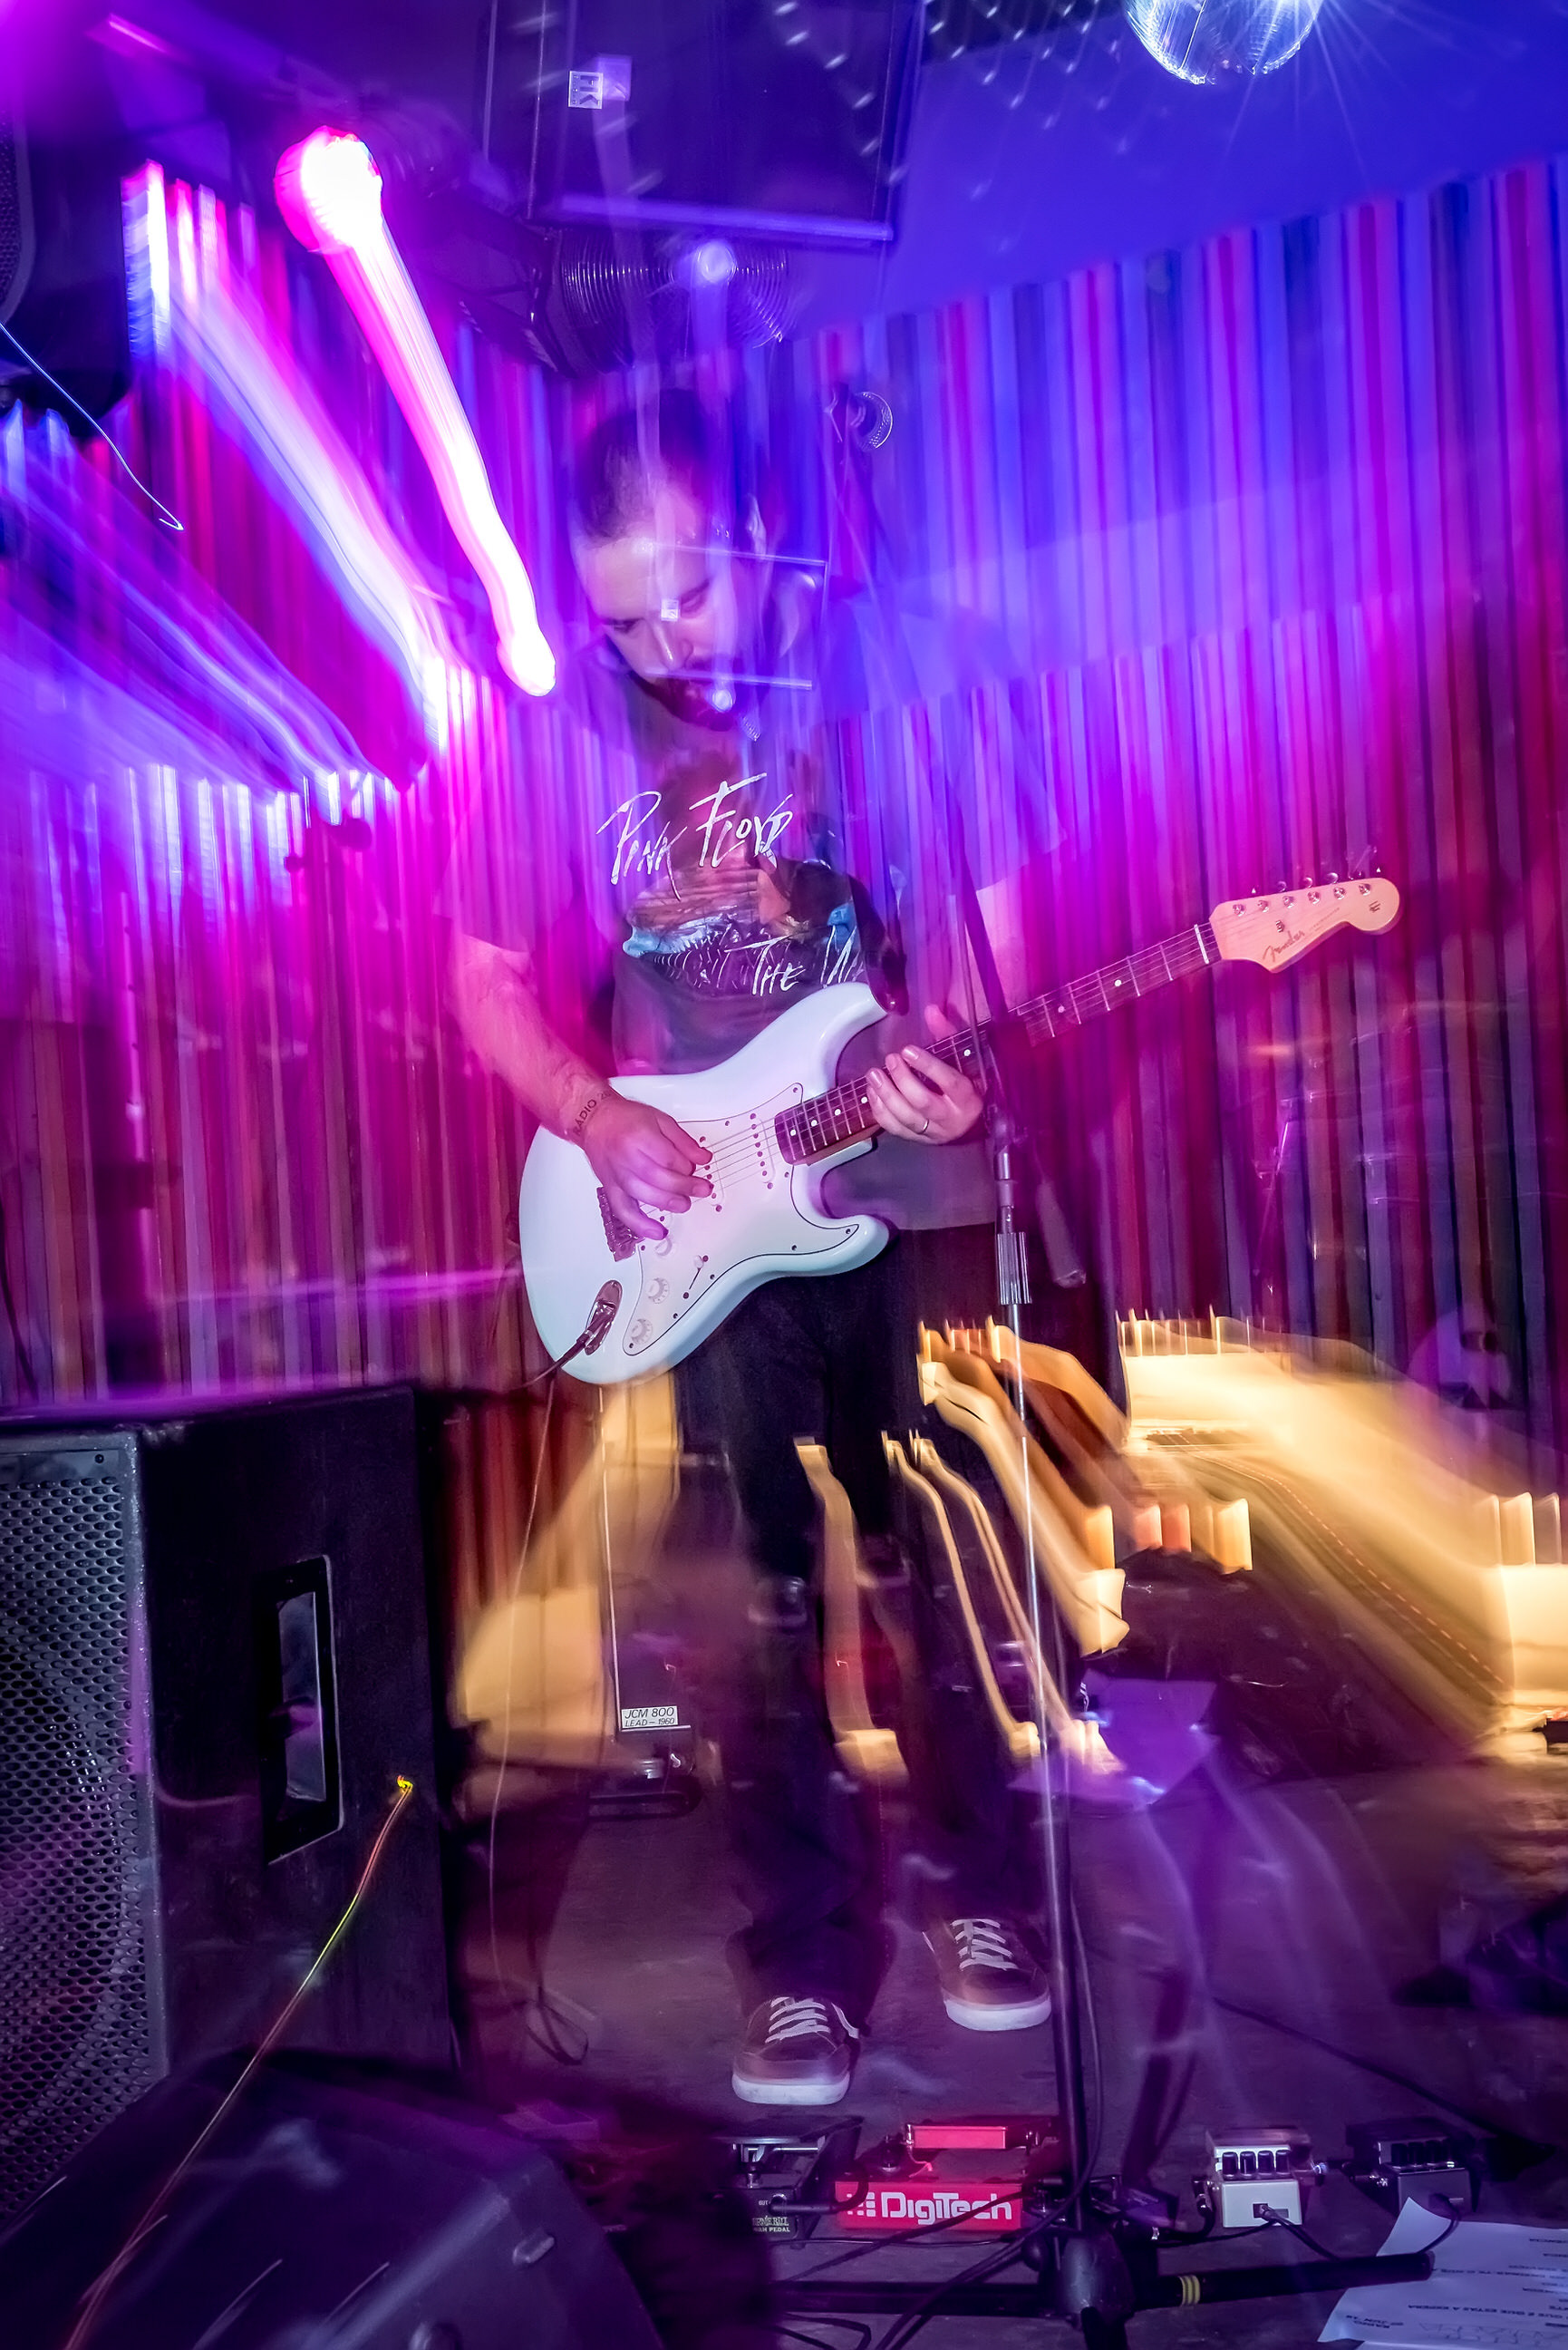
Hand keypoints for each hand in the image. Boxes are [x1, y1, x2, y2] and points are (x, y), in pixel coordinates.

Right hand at [581, 1094, 710, 1240]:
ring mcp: (617, 1175)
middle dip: (684, 1187)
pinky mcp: (610, 1188)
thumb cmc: (624, 1118)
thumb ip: (682, 1141)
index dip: (686, 1167)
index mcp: (639, 1136)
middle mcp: (626, 1157)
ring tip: (684, 1204)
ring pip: (643, 1195)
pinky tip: (657, 1231)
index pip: (668, 1158)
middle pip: (658, 1178)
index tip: (695, 1168)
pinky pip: (623, 1210)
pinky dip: (640, 1224)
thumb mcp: (659, 1119)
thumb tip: (702, 1158)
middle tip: (701, 1189)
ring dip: (668, 1203)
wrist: (594, 1120)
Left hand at [865, 1004, 982, 1145]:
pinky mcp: (917, 1139)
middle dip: (902, 1080)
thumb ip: (947, 1034)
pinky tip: (872, 1092)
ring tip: (873, 1075)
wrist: (968, 1122)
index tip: (907, 1050)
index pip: (949, 1082)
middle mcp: (951, 1118)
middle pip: (923, 1102)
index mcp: (967, 1097)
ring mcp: (933, 1132)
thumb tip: (931, 1010)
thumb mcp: (962, 1059)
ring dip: (886, 1095)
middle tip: (889, 1060)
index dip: (928, 1066)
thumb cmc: (966, 1084)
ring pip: (906, 1118)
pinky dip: (880, 1111)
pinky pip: (895, 1128)